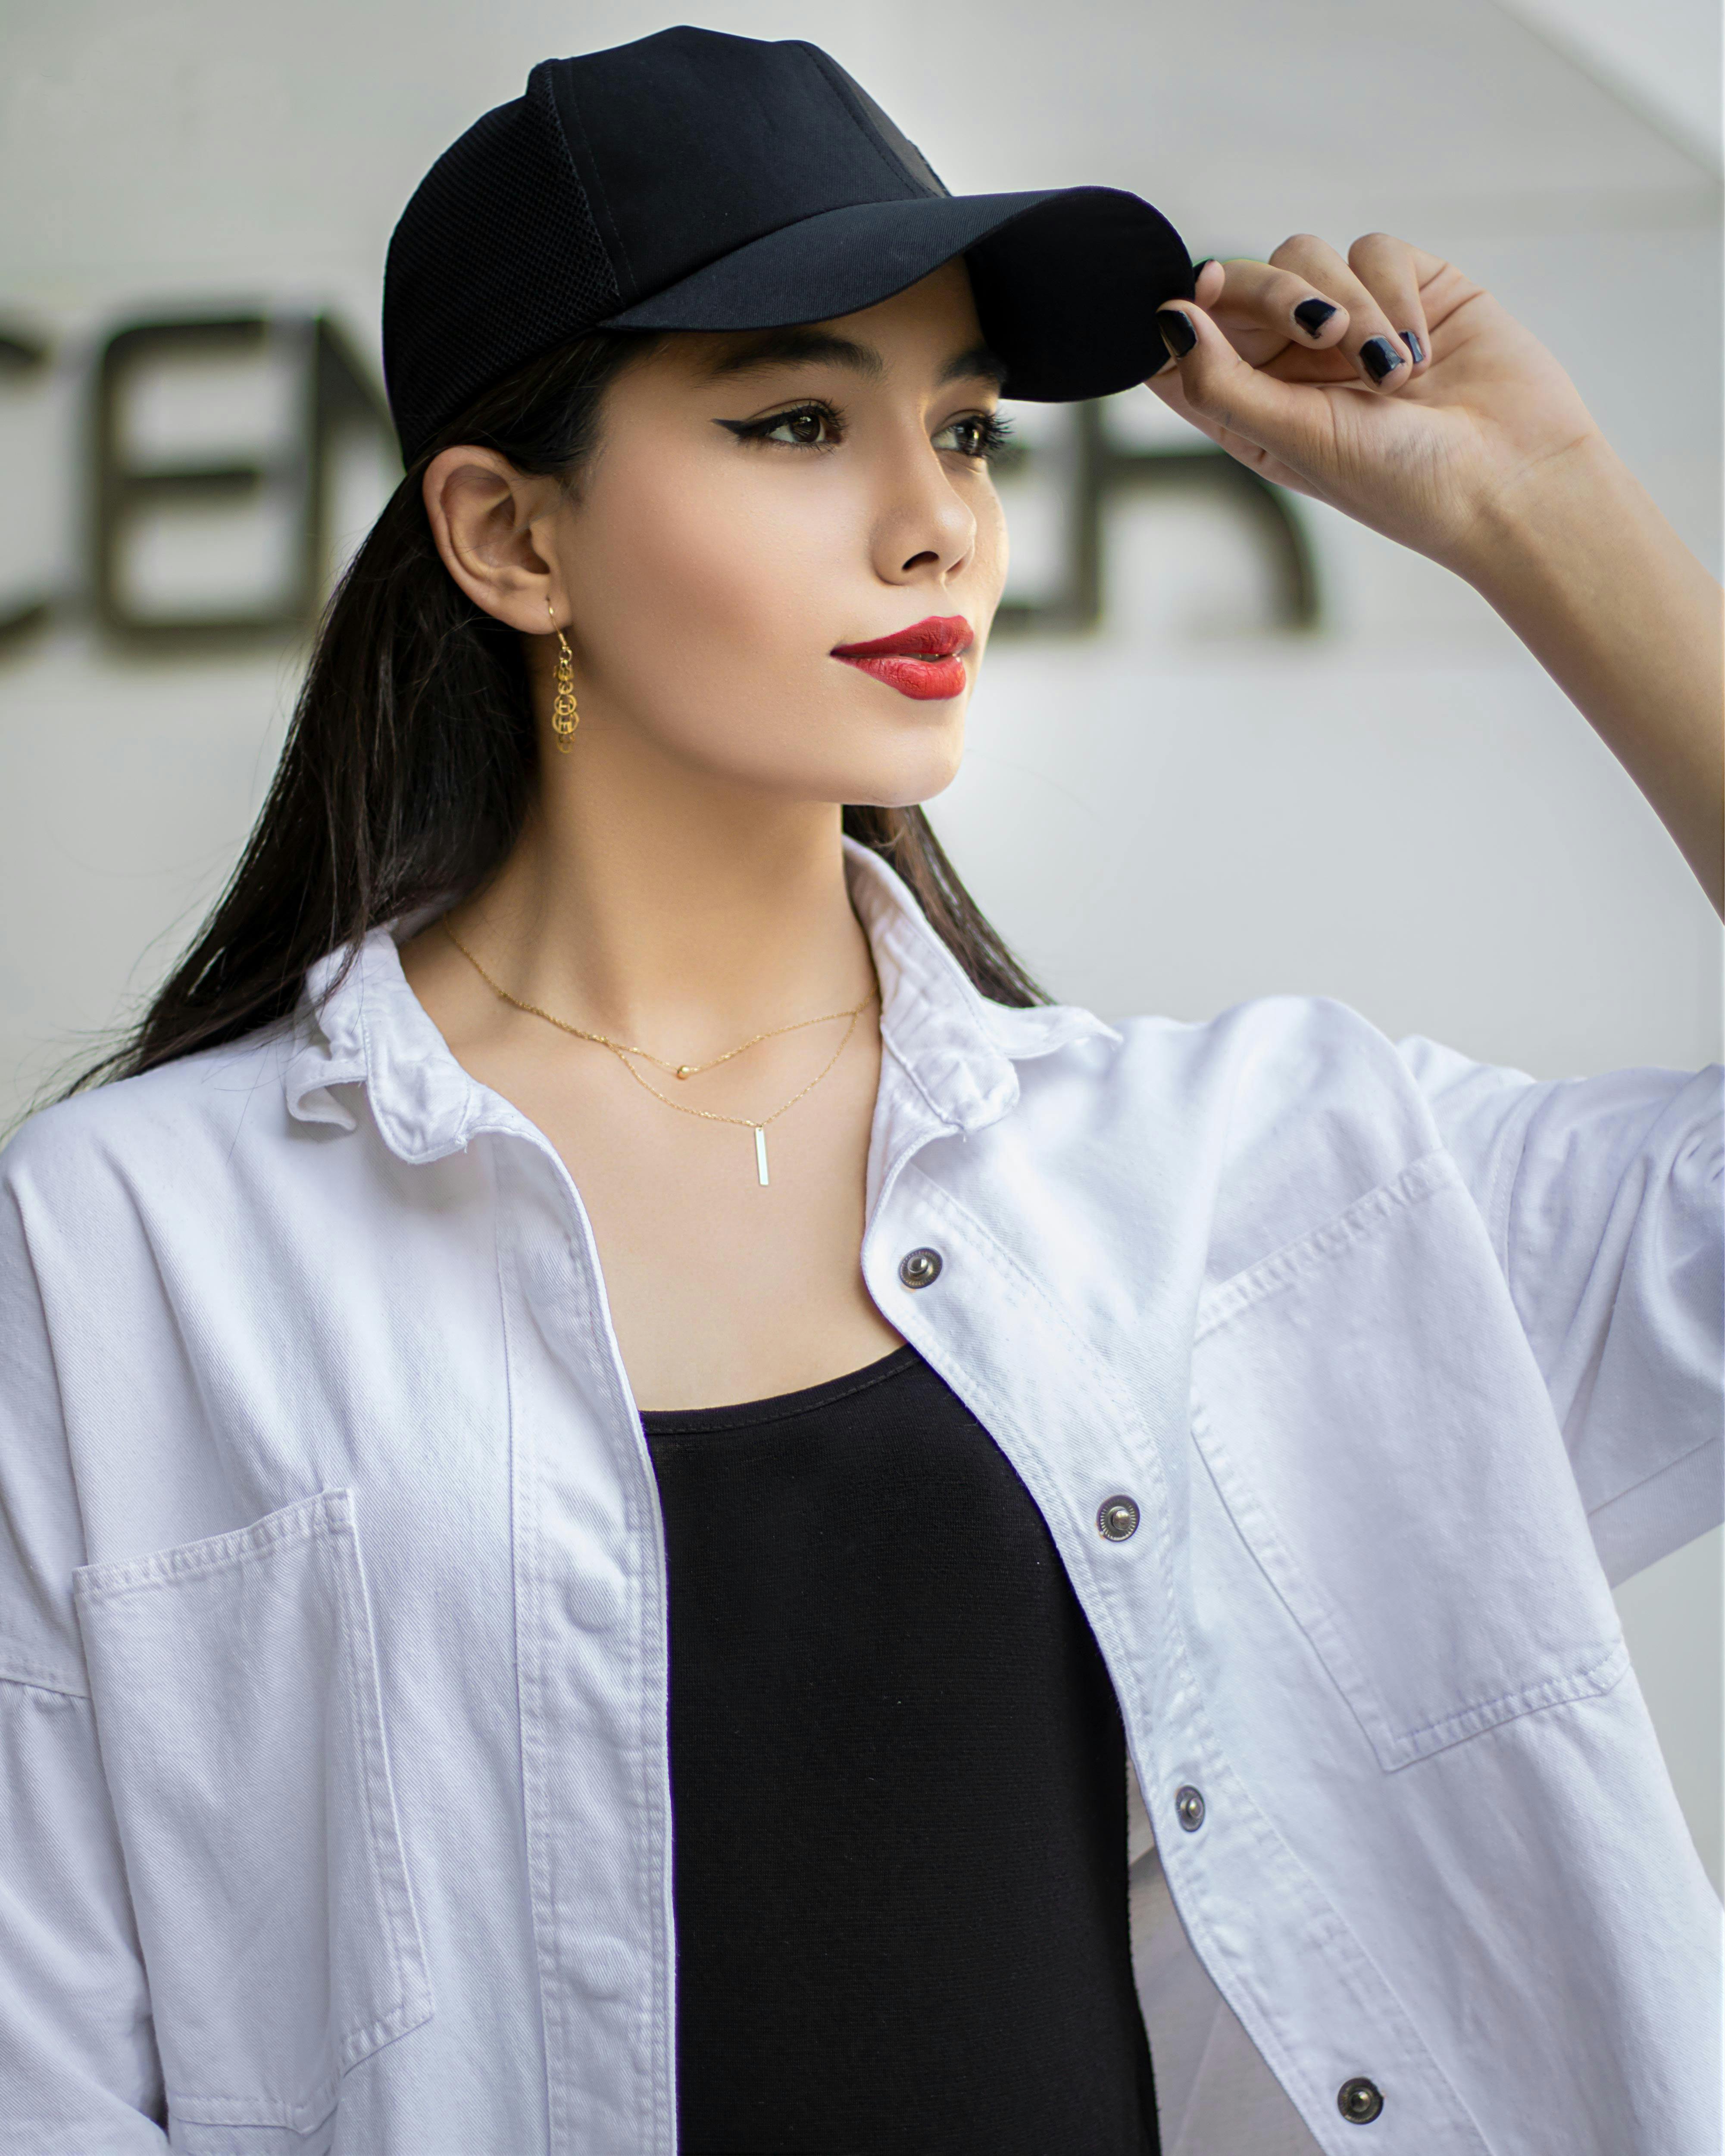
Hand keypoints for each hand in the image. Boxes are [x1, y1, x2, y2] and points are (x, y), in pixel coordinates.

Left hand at [1147, 237, 1602, 579]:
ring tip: (1393, 374)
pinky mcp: (1410, 287)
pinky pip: (1374, 250)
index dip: (1183, 311)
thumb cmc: (1398, 483)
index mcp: (1250, 405)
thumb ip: (1219, 381)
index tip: (1200, 296)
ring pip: (1306, 254)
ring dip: (1350, 308)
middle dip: (1278, 296)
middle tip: (1322, 334)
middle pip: (1241, 281)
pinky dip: (1395, 296)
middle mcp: (1291, 359)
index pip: (1186, 341)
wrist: (1510, 479)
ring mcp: (1350, 319)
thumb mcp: (1292, 439)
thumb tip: (1167, 319)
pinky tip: (1423, 353)